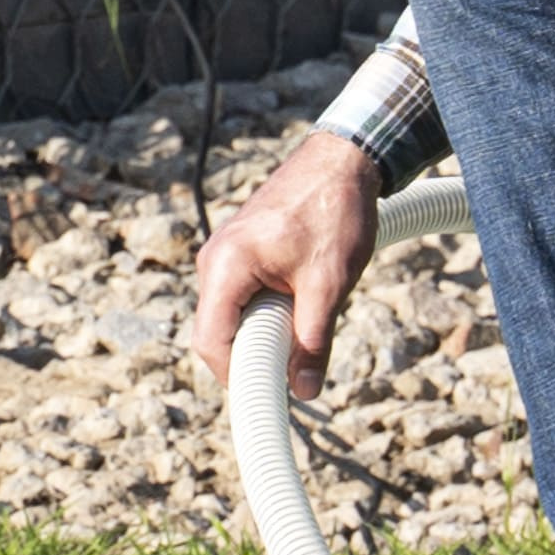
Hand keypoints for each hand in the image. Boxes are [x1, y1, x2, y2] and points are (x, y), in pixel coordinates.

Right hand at [186, 129, 379, 394]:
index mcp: (226, 266)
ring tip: (308, 316)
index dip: (238, 377)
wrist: (343, 158)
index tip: (273, 395)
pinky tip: (302, 300)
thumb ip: (313, 340)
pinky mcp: (239, 254)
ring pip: (232, 318)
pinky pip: (243, 299)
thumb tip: (304, 391)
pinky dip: (269, 312)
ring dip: (266, 332)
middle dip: (255, 355)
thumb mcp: (329, 283)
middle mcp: (214, 262)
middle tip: (300, 358)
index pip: (210, 342)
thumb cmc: (334, 211)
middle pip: (217, 334)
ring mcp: (224, 257)